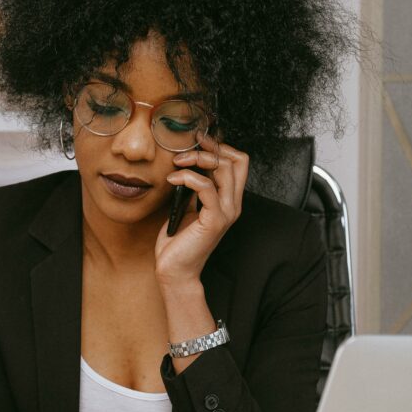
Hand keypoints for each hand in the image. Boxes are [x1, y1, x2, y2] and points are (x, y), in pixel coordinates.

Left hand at [155, 134, 248, 287]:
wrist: (174, 270)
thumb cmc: (178, 241)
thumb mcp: (186, 207)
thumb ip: (194, 188)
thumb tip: (187, 165)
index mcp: (229, 200)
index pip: (238, 161)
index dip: (220, 146)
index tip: (197, 141)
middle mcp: (233, 204)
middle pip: (237, 160)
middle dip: (210, 147)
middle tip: (185, 149)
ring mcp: (226, 212)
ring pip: (224, 169)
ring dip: (197, 159)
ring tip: (177, 162)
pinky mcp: (214, 220)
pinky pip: (206, 187)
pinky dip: (188, 177)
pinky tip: (172, 179)